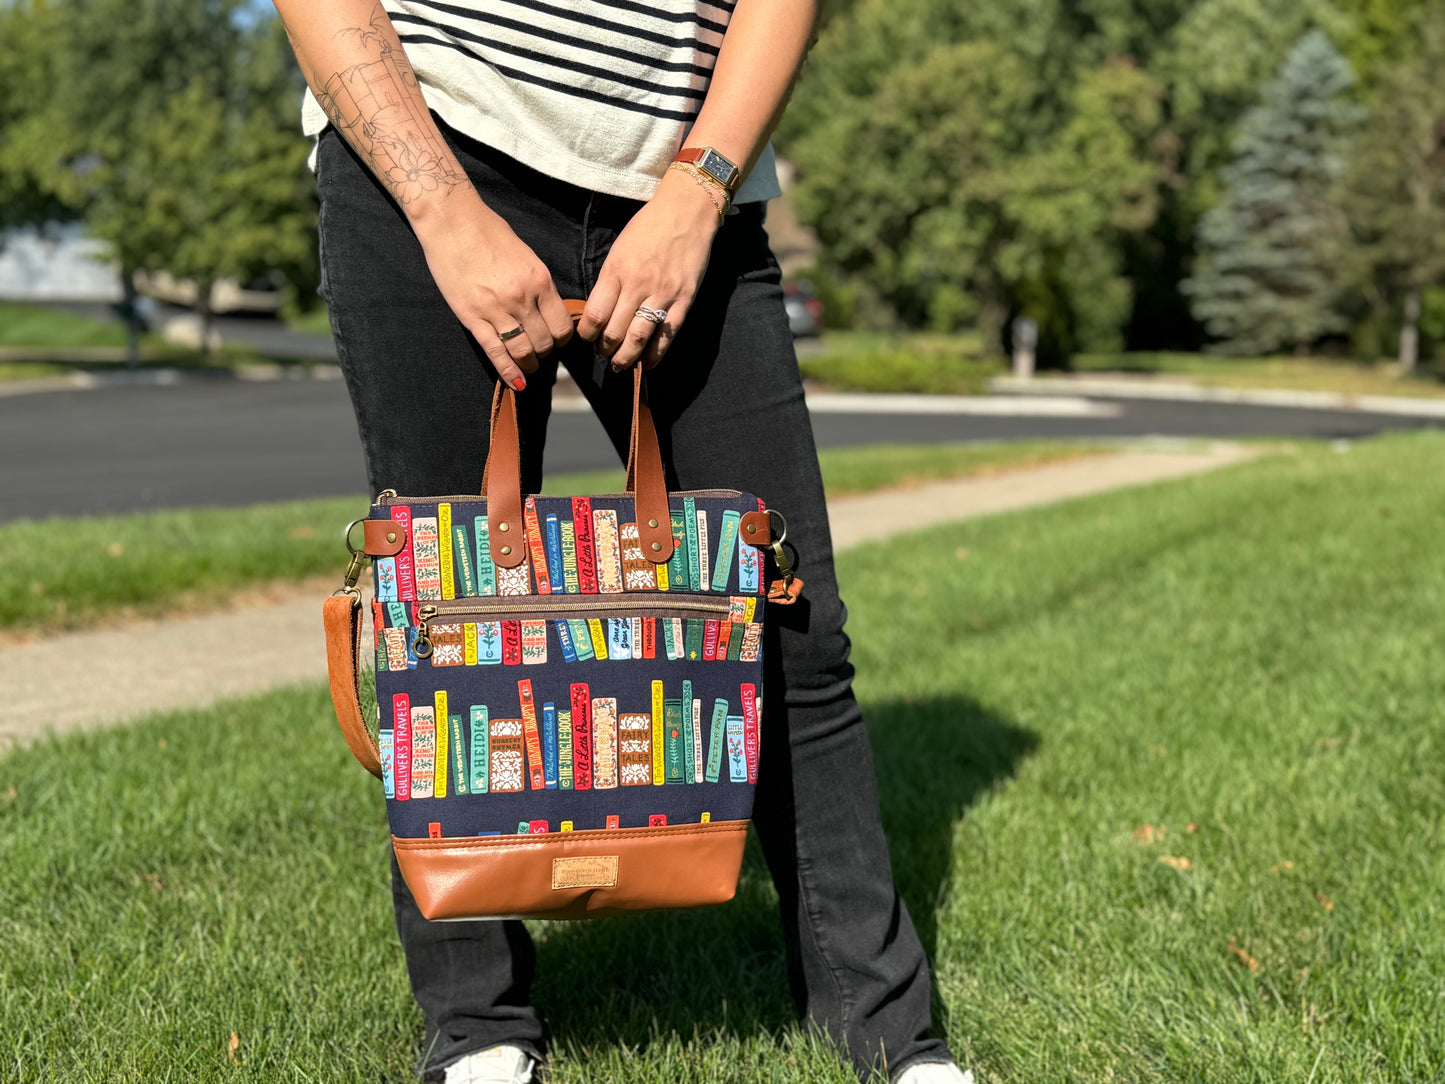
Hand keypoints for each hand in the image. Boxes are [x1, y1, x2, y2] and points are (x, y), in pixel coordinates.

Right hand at [411, 189, 573, 389]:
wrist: (453, 222)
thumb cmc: (489, 232)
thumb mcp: (526, 255)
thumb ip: (538, 284)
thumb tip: (546, 308)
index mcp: (539, 281)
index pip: (562, 325)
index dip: (562, 339)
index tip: (557, 340)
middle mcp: (522, 298)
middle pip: (544, 341)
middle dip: (545, 352)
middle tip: (541, 352)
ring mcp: (497, 310)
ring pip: (522, 350)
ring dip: (529, 363)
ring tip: (529, 367)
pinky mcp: (473, 317)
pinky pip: (495, 352)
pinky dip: (508, 371)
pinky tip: (517, 382)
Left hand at [577, 169, 721, 369]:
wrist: (686, 212)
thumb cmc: (648, 227)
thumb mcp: (619, 249)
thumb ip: (610, 280)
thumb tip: (599, 311)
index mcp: (616, 271)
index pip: (595, 314)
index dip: (587, 334)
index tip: (587, 338)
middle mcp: (637, 285)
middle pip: (614, 332)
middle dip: (605, 349)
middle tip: (603, 354)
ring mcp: (662, 294)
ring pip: (638, 338)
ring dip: (626, 357)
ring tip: (620, 364)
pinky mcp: (684, 300)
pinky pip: (667, 335)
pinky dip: (655, 355)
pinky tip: (648, 364)